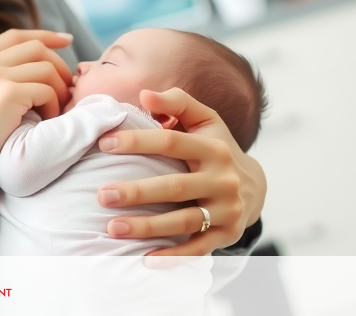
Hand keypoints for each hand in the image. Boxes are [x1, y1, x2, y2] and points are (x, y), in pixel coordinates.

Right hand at [0, 24, 73, 193]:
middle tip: (68, 85)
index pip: (15, 36)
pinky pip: (46, 90)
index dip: (44, 35)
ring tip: (57, 108)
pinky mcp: (8, 96)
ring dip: (59, 87)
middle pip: (35, 48)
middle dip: (58, 63)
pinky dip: (54, 105)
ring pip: (45, 68)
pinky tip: (48, 121)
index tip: (66, 41)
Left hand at [96, 87, 266, 255]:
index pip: (170, 141)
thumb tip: (144, 95)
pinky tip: (145, 260)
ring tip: (112, 228)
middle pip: (174, 186)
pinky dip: (173, 257)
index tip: (104, 144)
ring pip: (183, 221)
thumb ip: (177, 102)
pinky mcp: (227, 234)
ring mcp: (227, 209)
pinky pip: (198, 248)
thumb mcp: (204, 119)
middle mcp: (222, 179)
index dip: (137, 141)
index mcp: (213, 147)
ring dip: (147, 227)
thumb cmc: (215, 146)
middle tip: (101, 195)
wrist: (254, 185)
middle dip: (136, 191)